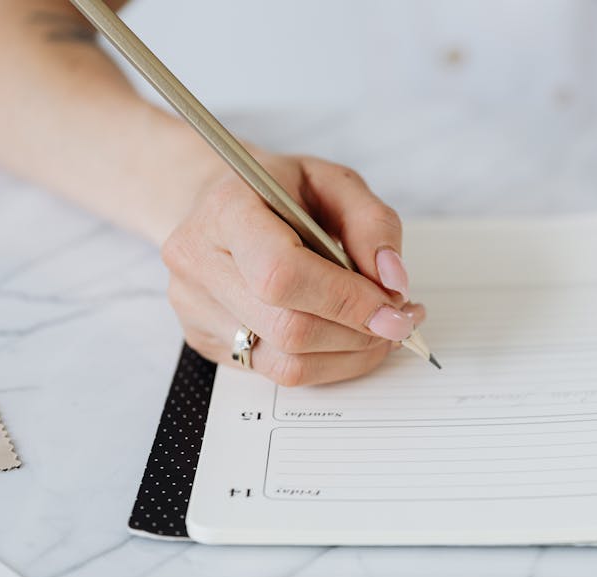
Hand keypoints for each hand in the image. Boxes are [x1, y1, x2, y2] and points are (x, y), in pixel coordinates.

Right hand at [161, 153, 424, 385]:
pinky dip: (329, 363)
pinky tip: (350, 337)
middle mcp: (198, 261)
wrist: (219, 207)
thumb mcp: (335, 183)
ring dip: (351, 354)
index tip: (394, 306)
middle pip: (289, 328)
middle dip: (359, 332)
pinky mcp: (205, 341)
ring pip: (286, 363)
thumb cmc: (280, 192)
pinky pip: (278, 373)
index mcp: (227, 210)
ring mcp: (195, 308)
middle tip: (401, 318)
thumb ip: (372, 224)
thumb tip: (393, 283)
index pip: (283, 274)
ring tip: (382, 327)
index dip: (347, 300)